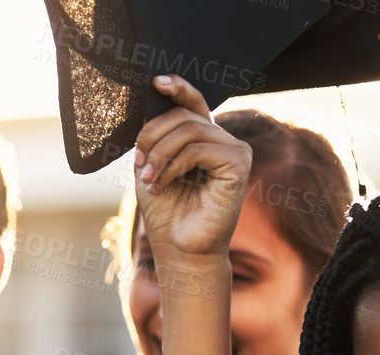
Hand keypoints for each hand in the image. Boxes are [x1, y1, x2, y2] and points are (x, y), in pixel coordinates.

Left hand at [132, 75, 250, 265]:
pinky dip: (174, 165)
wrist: (179, 248)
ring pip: (190, 129)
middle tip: (140, 164)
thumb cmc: (166, 213)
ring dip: (160, 153)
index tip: (156, 81)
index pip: (193, 104)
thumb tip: (152, 108)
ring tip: (150, 179)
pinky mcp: (239, 163)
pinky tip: (164, 183)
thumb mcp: (151, 169)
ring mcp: (234, 150)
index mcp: (202, 140)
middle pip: (184, 115)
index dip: (178, 88)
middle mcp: (221, 140)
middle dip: (153, 135)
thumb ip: (154, 140)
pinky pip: (199, 148)